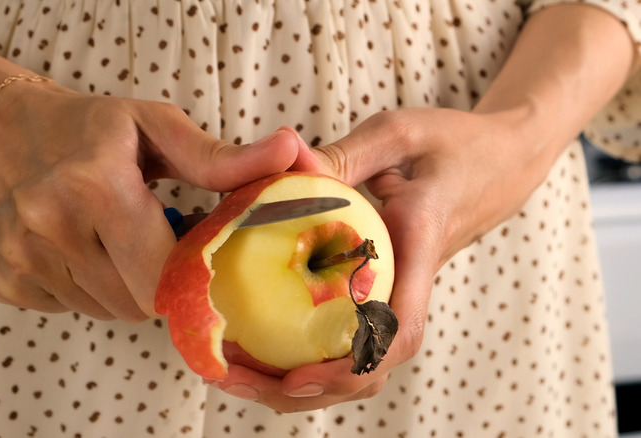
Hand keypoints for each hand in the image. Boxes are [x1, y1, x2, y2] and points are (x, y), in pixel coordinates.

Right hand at [0, 80, 309, 320]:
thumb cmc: (83, 127)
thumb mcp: (151, 126)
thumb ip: (217, 158)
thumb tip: (287, 155)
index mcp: (95, 187)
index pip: (167, 273)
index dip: (192, 273)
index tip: (198, 256)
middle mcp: (51, 229)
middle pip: (139, 304)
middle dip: (161, 284)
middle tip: (157, 244)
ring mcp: (23, 262)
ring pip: (107, 311)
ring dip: (125, 287)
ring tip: (116, 240)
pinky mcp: (7, 285)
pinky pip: (72, 309)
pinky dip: (88, 289)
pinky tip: (81, 249)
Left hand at [211, 107, 543, 410]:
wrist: (503, 160)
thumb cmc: (455, 143)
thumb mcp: (399, 133)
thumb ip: (344, 154)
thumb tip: (286, 167)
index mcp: (420, 247)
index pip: (399, 330)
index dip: (350, 365)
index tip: (296, 378)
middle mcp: (413, 284)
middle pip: (372, 367)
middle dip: (308, 389)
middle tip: (238, 382)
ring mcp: (403, 292)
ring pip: (363, 361)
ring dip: (307, 381)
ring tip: (240, 376)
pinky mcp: (392, 289)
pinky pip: (357, 334)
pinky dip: (314, 352)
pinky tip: (266, 347)